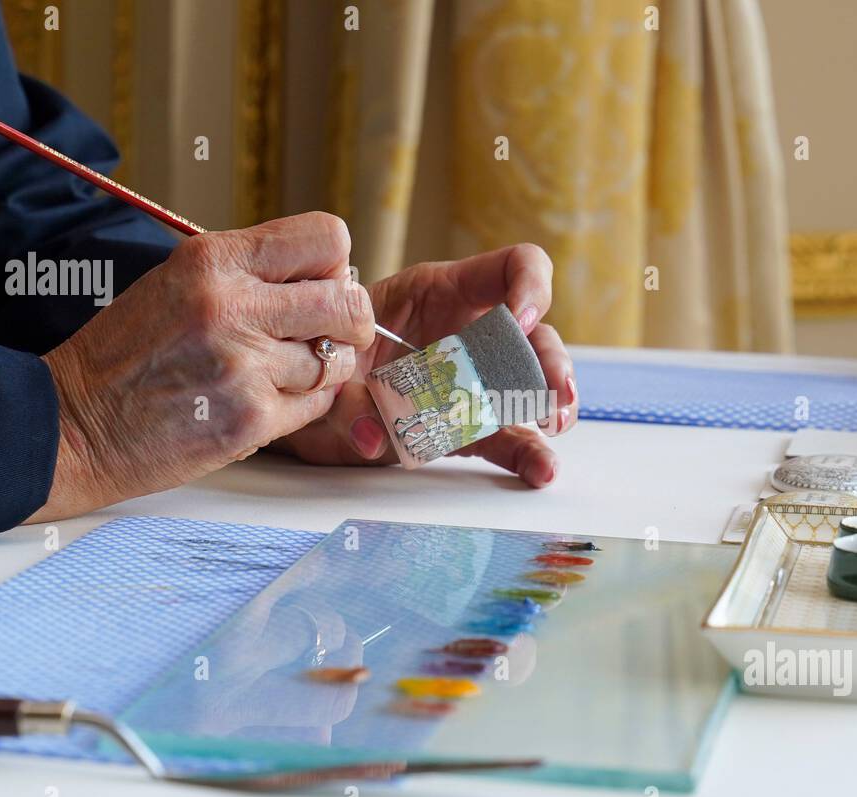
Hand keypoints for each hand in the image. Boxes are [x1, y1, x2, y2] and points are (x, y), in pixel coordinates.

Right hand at [25, 213, 373, 521]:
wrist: (74, 424)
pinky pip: (317, 405)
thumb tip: (331, 277)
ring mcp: (245, 367)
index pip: (327, 238)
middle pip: (348, 302)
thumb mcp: (179, 282)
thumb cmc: (128, 354)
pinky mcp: (252, 420)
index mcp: (213, 261)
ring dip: (319, 369)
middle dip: (349, 320)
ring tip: (275, 373)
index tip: (319, 284)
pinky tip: (263, 400)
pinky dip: (302, 405)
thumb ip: (251, 273)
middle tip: (328, 333)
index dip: (333, 265)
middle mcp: (232, 307)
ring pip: (336, 361)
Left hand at [277, 244, 577, 486]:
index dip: (529, 285)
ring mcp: (475, 379)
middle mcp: (469, 331)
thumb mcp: (327, 367)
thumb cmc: (321, 361)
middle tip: (550, 390)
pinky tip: (542, 468)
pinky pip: (508, 435)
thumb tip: (373, 435)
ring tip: (552, 425)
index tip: (521, 319)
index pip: (510, 268)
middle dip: (550, 360)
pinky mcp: (469, 423)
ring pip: (532, 382)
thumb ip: (347, 398)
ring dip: (551, 402)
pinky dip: (527, 452)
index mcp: (441, 292)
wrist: (304, 404)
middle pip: (534, 332)